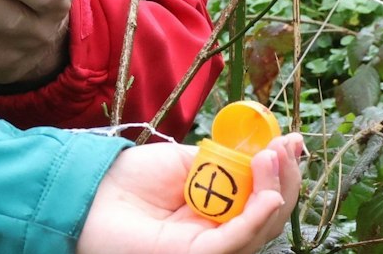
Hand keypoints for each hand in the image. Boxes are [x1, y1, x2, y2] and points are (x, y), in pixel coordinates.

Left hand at [78, 135, 303, 253]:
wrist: (91, 191)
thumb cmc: (130, 181)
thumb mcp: (186, 163)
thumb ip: (224, 164)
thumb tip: (262, 149)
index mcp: (218, 214)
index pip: (263, 201)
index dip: (281, 173)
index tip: (291, 141)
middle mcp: (218, 236)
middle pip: (270, 217)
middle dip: (286, 180)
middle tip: (285, 148)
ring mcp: (208, 249)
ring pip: (260, 230)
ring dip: (275, 191)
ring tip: (271, 157)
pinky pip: (237, 241)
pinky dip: (257, 216)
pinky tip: (268, 193)